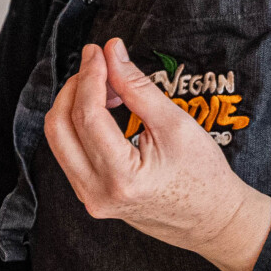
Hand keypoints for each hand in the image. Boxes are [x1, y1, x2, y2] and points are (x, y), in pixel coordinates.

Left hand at [43, 37, 270, 270]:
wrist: (211, 219)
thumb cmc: (203, 175)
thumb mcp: (175, 124)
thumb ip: (137, 87)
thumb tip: (111, 51)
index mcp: (122, 178)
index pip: (88, 116)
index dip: (90, 77)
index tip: (98, 50)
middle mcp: (96, 193)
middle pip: (60, 127)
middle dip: (74, 88)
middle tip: (98, 63)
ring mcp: (88, 198)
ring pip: (59, 140)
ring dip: (74, 104)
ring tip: (106, 85)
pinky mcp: (88, 195)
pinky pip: (69, 152)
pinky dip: (79, 124)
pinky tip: (103, 108)